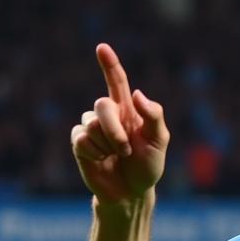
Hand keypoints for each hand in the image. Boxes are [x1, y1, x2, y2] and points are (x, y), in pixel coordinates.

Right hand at [71, 43, 169, 207]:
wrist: (131, 192)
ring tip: (117, 157)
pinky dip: (95, 153)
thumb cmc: (147, 166)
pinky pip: (82, 139)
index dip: (109, 64)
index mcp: (128, 110)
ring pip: (91, 123)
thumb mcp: (159, 142)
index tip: (102, 47)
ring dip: (108, 145)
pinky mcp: (80, 144)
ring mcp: (91, 128)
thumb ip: (153, 116)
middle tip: (126, 150)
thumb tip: (138, 94)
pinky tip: (102, 161)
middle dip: (114, 129)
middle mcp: (108, 115)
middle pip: (102, 104)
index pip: (117, 81)